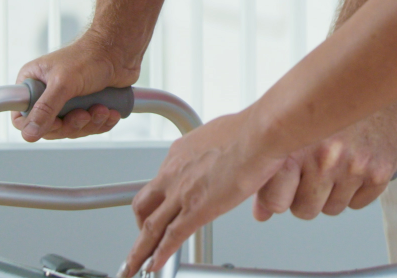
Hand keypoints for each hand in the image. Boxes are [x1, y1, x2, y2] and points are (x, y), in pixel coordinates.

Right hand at [12, 34, 138, 141]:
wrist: (119, 51)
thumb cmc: (90, 56)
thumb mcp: (63, 83)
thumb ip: (45, 109)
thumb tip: (29, 133)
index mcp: (33, 83)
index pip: (22, 117)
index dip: (39, 126)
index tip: (58, 121)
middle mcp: (47, 93)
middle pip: (51, 128)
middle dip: (72, 125)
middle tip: (85, 113)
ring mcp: (67, 102)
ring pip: (72, 129)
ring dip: (90, 123)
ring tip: (102, 109)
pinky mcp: (86, 106)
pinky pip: (89, 127)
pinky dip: (101, 123)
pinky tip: (109, 112)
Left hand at [124, 111, 288, 276]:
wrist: (260, 134)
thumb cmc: (250, 131)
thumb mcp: (222, 137)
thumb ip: (218, 153)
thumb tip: (226, 161)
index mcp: (181, 152)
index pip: (161, 181)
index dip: (158, 200)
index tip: (160, 208)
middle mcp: (174, 171)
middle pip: (144, 204)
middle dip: (141, 224)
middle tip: (144, 238)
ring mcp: (182, 192)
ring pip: (151, 226)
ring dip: (141, 249)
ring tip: (135, 264)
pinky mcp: (196, 210)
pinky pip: (171, 238)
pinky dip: (158, 255)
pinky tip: (153, 265)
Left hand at [250, 105, 396, 220]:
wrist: (371, 78)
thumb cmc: (326, 101)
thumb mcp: (289, 129)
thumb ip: (270, 172)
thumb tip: (260, 212)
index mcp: (295, 146)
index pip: (276, 203)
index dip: (279, 196)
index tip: (285, 183)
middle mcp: (324, 157)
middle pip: (305, 210)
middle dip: (306, 196)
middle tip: (311, 172)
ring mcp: (354, 165)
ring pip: (333, 208)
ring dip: (331, 193)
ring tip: (334, 163)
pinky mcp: (380, 170)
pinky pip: (358, 203)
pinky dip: (356, 190)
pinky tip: (353, 164)